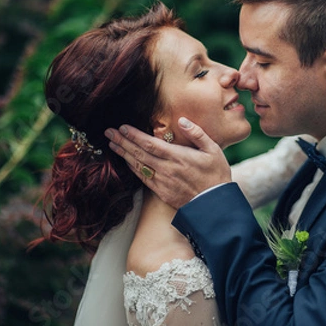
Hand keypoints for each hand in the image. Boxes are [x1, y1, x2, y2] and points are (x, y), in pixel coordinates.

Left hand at [105, 117, 231, 208]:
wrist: (215, 205)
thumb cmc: (217, 176)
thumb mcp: (214, 150)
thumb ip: (197, 134)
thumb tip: (182, 120)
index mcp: (178, 157)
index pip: (151, 144)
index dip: (135, 136)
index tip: (123, 128)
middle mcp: (167, 169)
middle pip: (139, 154)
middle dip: (123, 142)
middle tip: (109, 132)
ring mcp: (163, 182)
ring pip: (139, 166)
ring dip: (124, 154)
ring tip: (112, 145)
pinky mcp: (162, 192)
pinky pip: (144, 179)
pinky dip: (133, 169)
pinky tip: (127, 162)